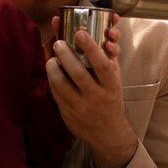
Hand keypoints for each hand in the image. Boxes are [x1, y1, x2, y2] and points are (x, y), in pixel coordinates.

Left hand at [46, 15, 136, 167]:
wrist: (108, 134)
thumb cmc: (112, 101)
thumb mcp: (116, 82)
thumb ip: (109, 61)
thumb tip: (103, 36)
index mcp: (111, 85)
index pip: (102, 65)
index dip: (91, 48)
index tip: (81, 33)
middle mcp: (97, 96)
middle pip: (79, 73)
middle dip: (65, 54)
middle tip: (58, 43)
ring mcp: (81, 106)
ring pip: (62, 83)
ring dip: (53, 67)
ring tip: (51, 58)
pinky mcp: (68, 114)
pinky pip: (56, 93)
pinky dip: (51, 80)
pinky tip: (51, 72)